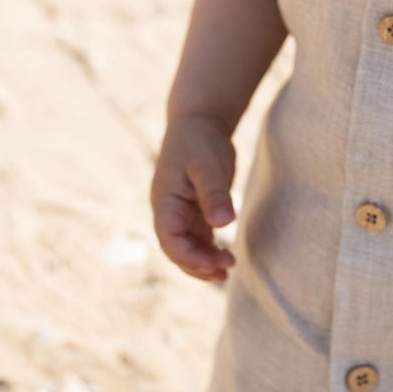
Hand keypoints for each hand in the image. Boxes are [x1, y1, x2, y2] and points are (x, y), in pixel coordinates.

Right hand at [150, 114, 237, 282]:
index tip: (215, 263)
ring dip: (204, 262)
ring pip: (188, 248)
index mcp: (164, 202)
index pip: (170, 240)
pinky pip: (199, 240)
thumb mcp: (207, 165)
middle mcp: (169, 212)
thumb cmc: (199, 140)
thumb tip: (223, 223)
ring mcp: (181, 214)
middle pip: (177, 250)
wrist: (199, 122)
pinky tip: (226, 257)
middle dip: (198, 265)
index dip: (190, 258)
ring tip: (228, 268)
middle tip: (226, 269)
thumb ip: (214, 193)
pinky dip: (210, 251)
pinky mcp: (195, 212)